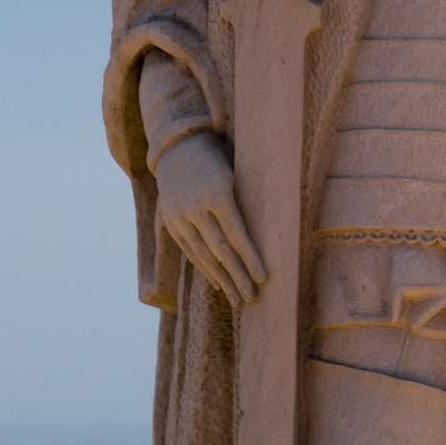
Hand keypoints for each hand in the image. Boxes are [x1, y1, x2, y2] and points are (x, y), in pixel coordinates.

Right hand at [151, 130, 265, 305]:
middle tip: (252, 297)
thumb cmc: (218, 156)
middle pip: (220, 250)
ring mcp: (180, 217)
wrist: (176, 147)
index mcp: (217, 192)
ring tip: (238, 297)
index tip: (264, 278)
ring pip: (203, 255)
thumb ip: (248, 198)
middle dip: (238, 275)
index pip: (236, 233)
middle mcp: (195, 207)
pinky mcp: (170, 223)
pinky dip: (205, 268)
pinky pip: (190, 252)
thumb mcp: (236, 169)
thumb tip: (275, 224)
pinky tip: (219, 282)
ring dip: (223, 278)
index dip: (250, 257)